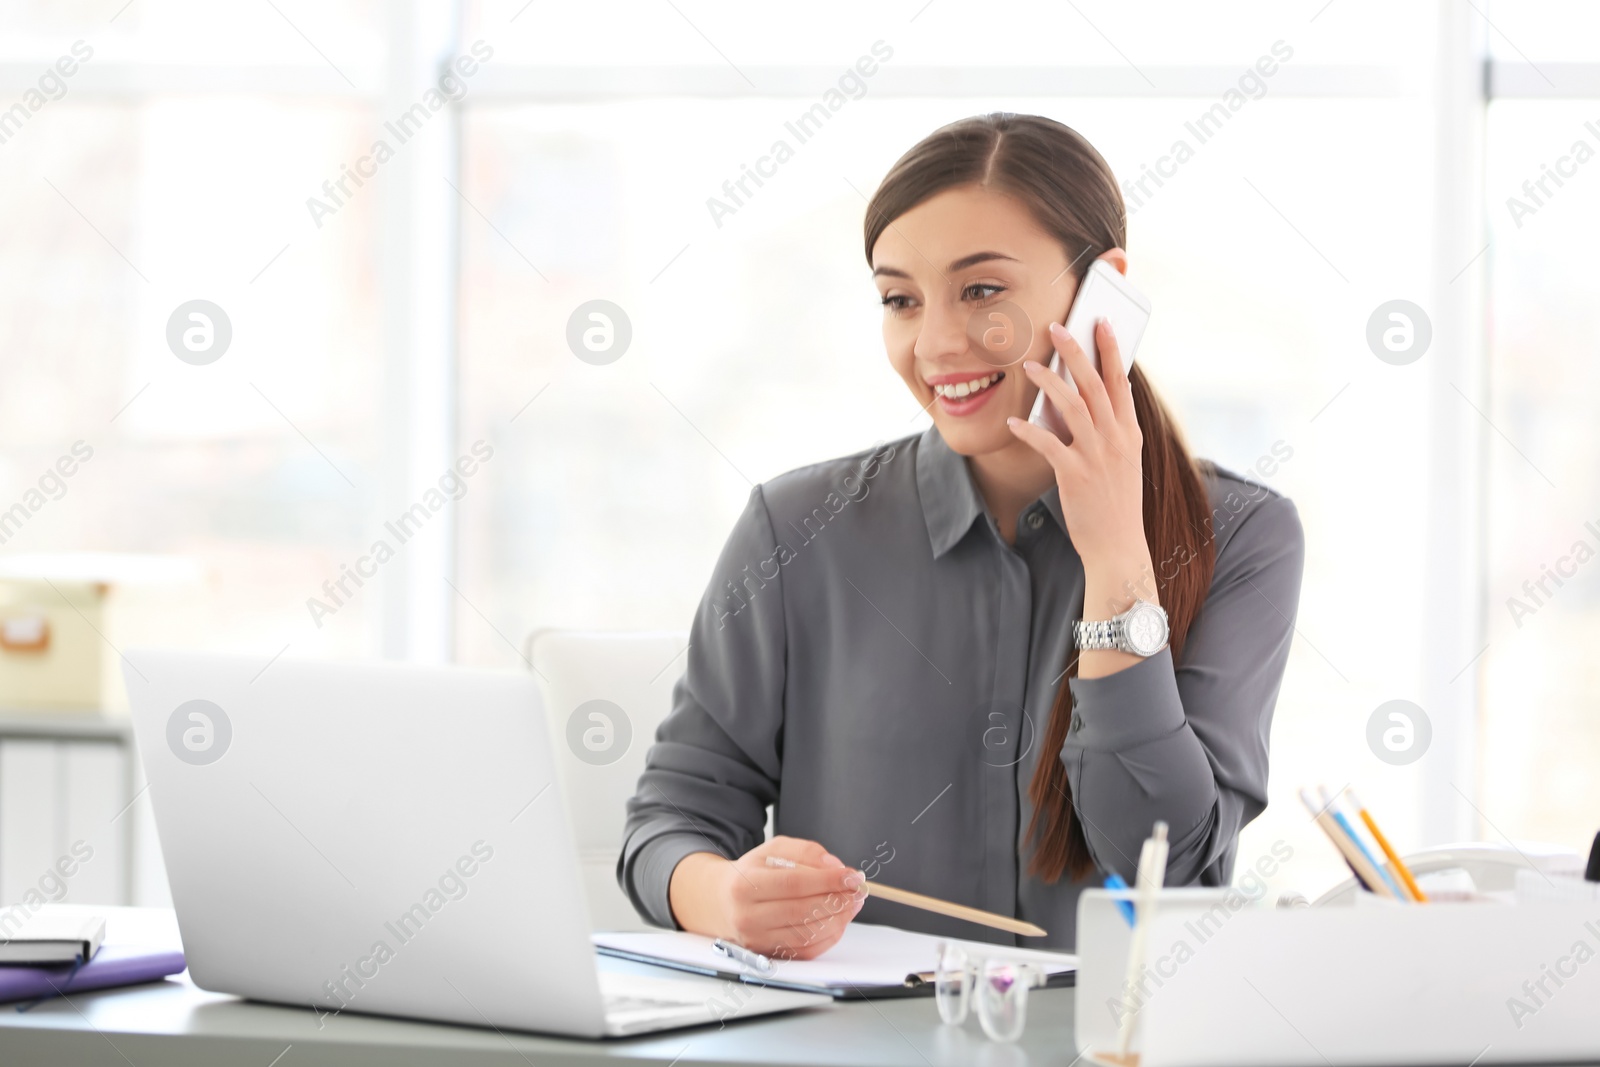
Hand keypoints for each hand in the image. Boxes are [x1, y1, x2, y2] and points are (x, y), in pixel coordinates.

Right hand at [667, 836, 865, 959]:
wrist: (720, 902)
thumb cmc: (751, 874)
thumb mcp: (773, 850)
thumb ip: (806, 852)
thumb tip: (834, 866)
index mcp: (745, 885)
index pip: (794, 884)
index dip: (827, 880)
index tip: (851, 876)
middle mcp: (747, 916)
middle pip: (802, 911)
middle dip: (838, 900)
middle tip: (858, 891)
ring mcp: (757, 940)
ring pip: (807, 934)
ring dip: (838, 920)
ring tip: (852, 904)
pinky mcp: (768, 955)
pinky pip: (806, 951)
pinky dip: (829, 937)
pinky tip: (839, 920)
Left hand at [1007, 319, 1146, 570]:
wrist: (1119, 547)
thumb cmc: (1117, 505)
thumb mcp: (1124, 463)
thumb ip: (1111, 433)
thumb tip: (1088, 404)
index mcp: (1130, 434)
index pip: (1121, 383)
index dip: (1111, 350)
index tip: (1101, 324)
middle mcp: (1116, 440)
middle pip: (1095, 385)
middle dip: (1076, 352)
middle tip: (1058, 328)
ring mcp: (1097, 456)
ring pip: (1073, 407)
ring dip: (1050, 382)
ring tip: (1031, 365)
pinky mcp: (1075, 475)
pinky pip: (1048, 444)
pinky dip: (1029, 431)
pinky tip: (1013, 422)